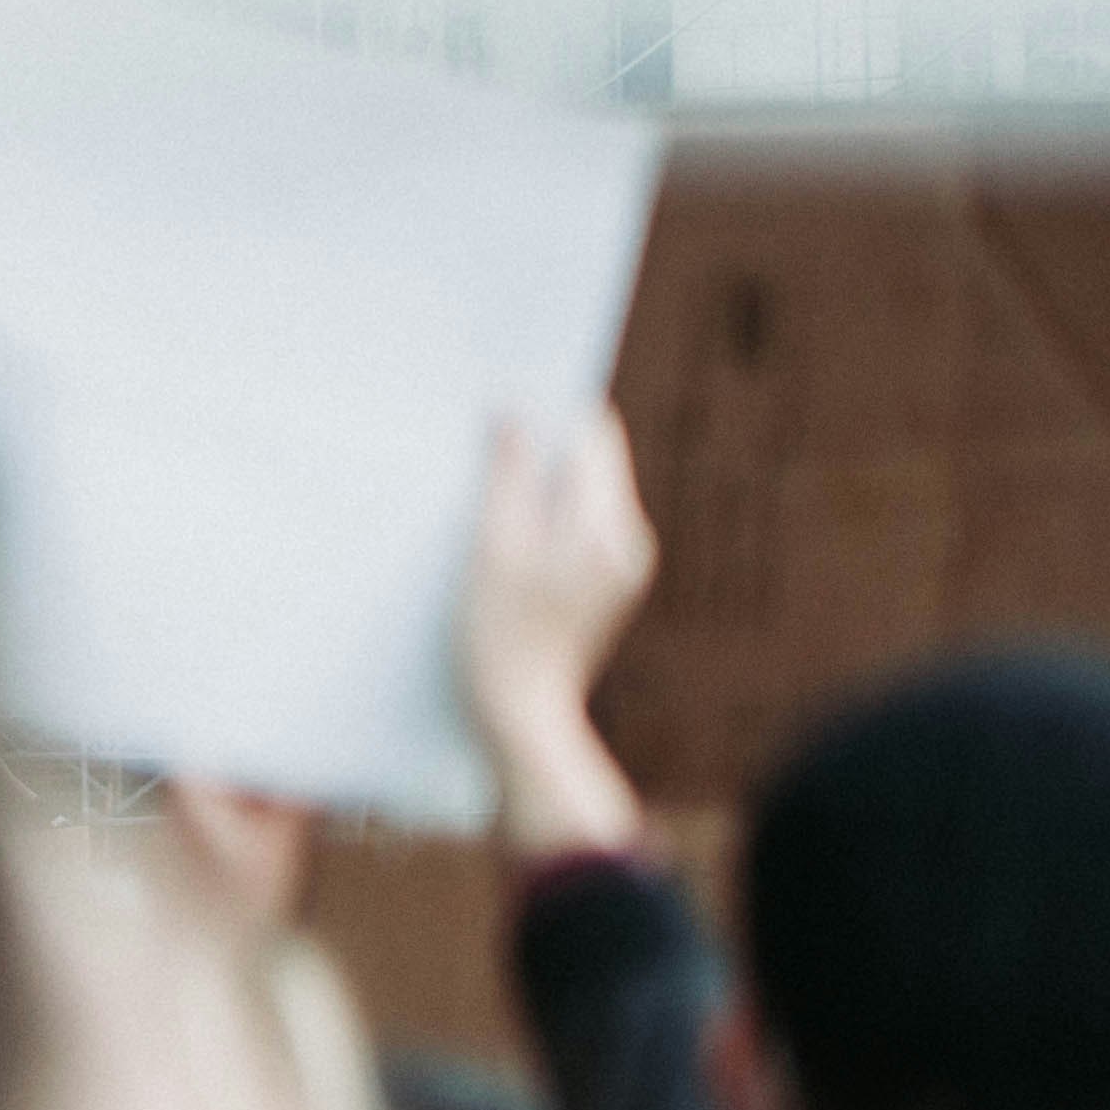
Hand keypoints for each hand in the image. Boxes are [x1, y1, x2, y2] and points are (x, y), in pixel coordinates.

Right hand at [457, 404, 653, 858]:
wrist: (522, 719)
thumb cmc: (498, 639)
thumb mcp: (492, 551)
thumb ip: (508, 477)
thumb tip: (514, 414)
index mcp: (607, 527)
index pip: (592, 436)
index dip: (551, 407)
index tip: (507, 390)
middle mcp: (627, 540)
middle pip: (588, 462)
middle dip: (540, 443)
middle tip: (482, 433)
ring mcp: (618, 566)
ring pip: (577, 494)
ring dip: (534, 482)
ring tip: (483, 491)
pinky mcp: (601, 585)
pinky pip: (571, 527)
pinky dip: (538, 517)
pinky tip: (499, 535)